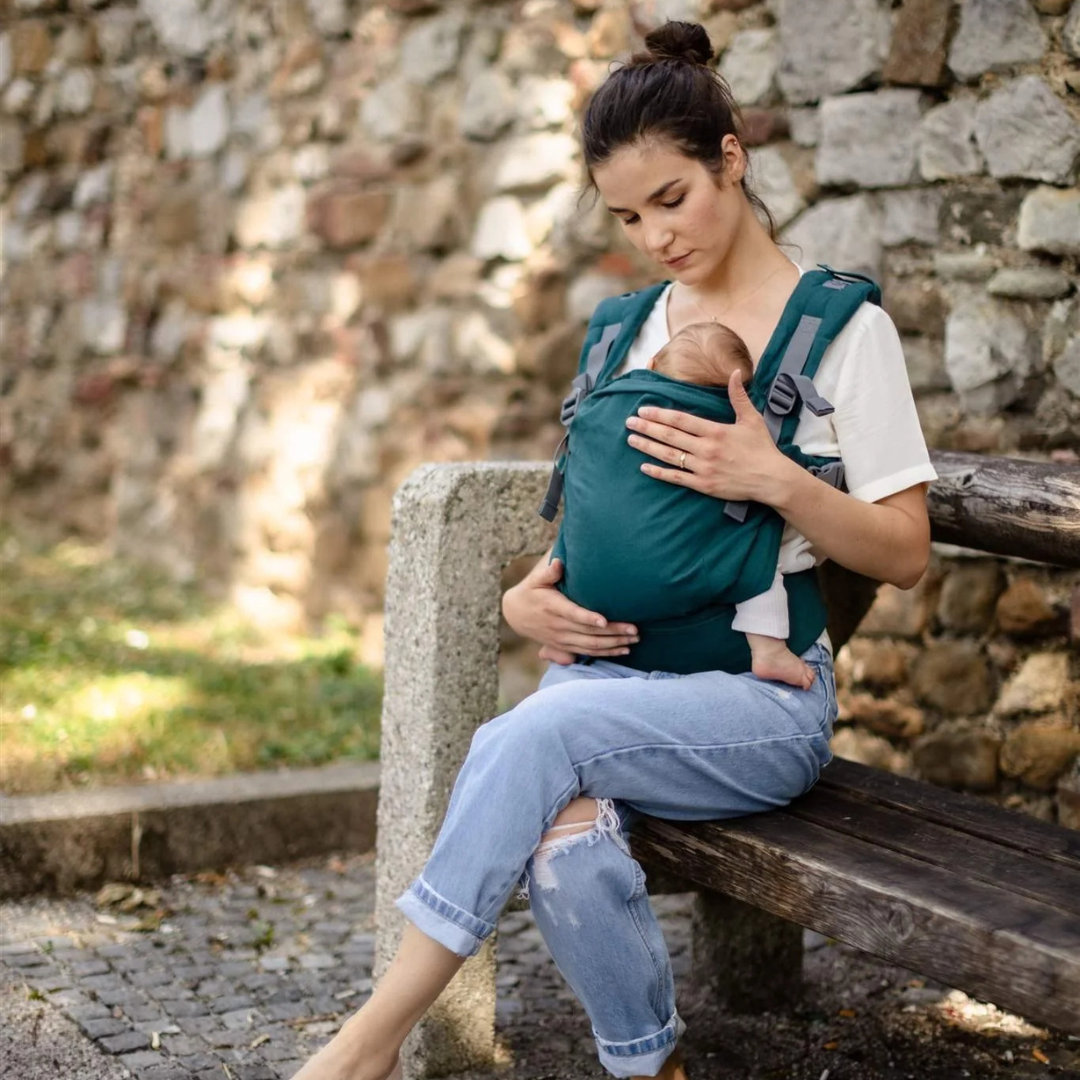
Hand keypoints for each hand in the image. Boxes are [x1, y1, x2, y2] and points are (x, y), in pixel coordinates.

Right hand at [502, 556, 638, 664]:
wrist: (516, 614)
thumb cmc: (531, 592)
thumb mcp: (535, 580)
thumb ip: (548, 572)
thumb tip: (558, 563)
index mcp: (552, 607)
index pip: (573, 614)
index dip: (588, 618)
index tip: (604, 620)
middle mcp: (558, 626)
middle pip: (588, 632)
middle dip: (613, 632)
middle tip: (634, 629)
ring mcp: (562, 639)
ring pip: (591, 645)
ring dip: (614, 644)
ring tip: (634, 640)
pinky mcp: (564, 647)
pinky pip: (588, 653)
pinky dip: (606, 653)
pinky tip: (623, 650)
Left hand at [624, 369, 794, 503]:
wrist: (771, 479)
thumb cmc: (762, 448)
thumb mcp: (752, 419)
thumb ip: (738, 396)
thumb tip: (734, 372)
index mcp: (715, 431)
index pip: (681, 420)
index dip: (660, 414)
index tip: (643, 409)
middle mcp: (706, 449)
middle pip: (670, 436)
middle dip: (647, 428)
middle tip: (629, 422)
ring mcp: (703, 468)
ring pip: (669, 456)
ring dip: (648, 447)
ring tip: (631, 440)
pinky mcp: (703, 485)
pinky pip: (676, 477)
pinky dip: (659, 472)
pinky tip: (644, 466)